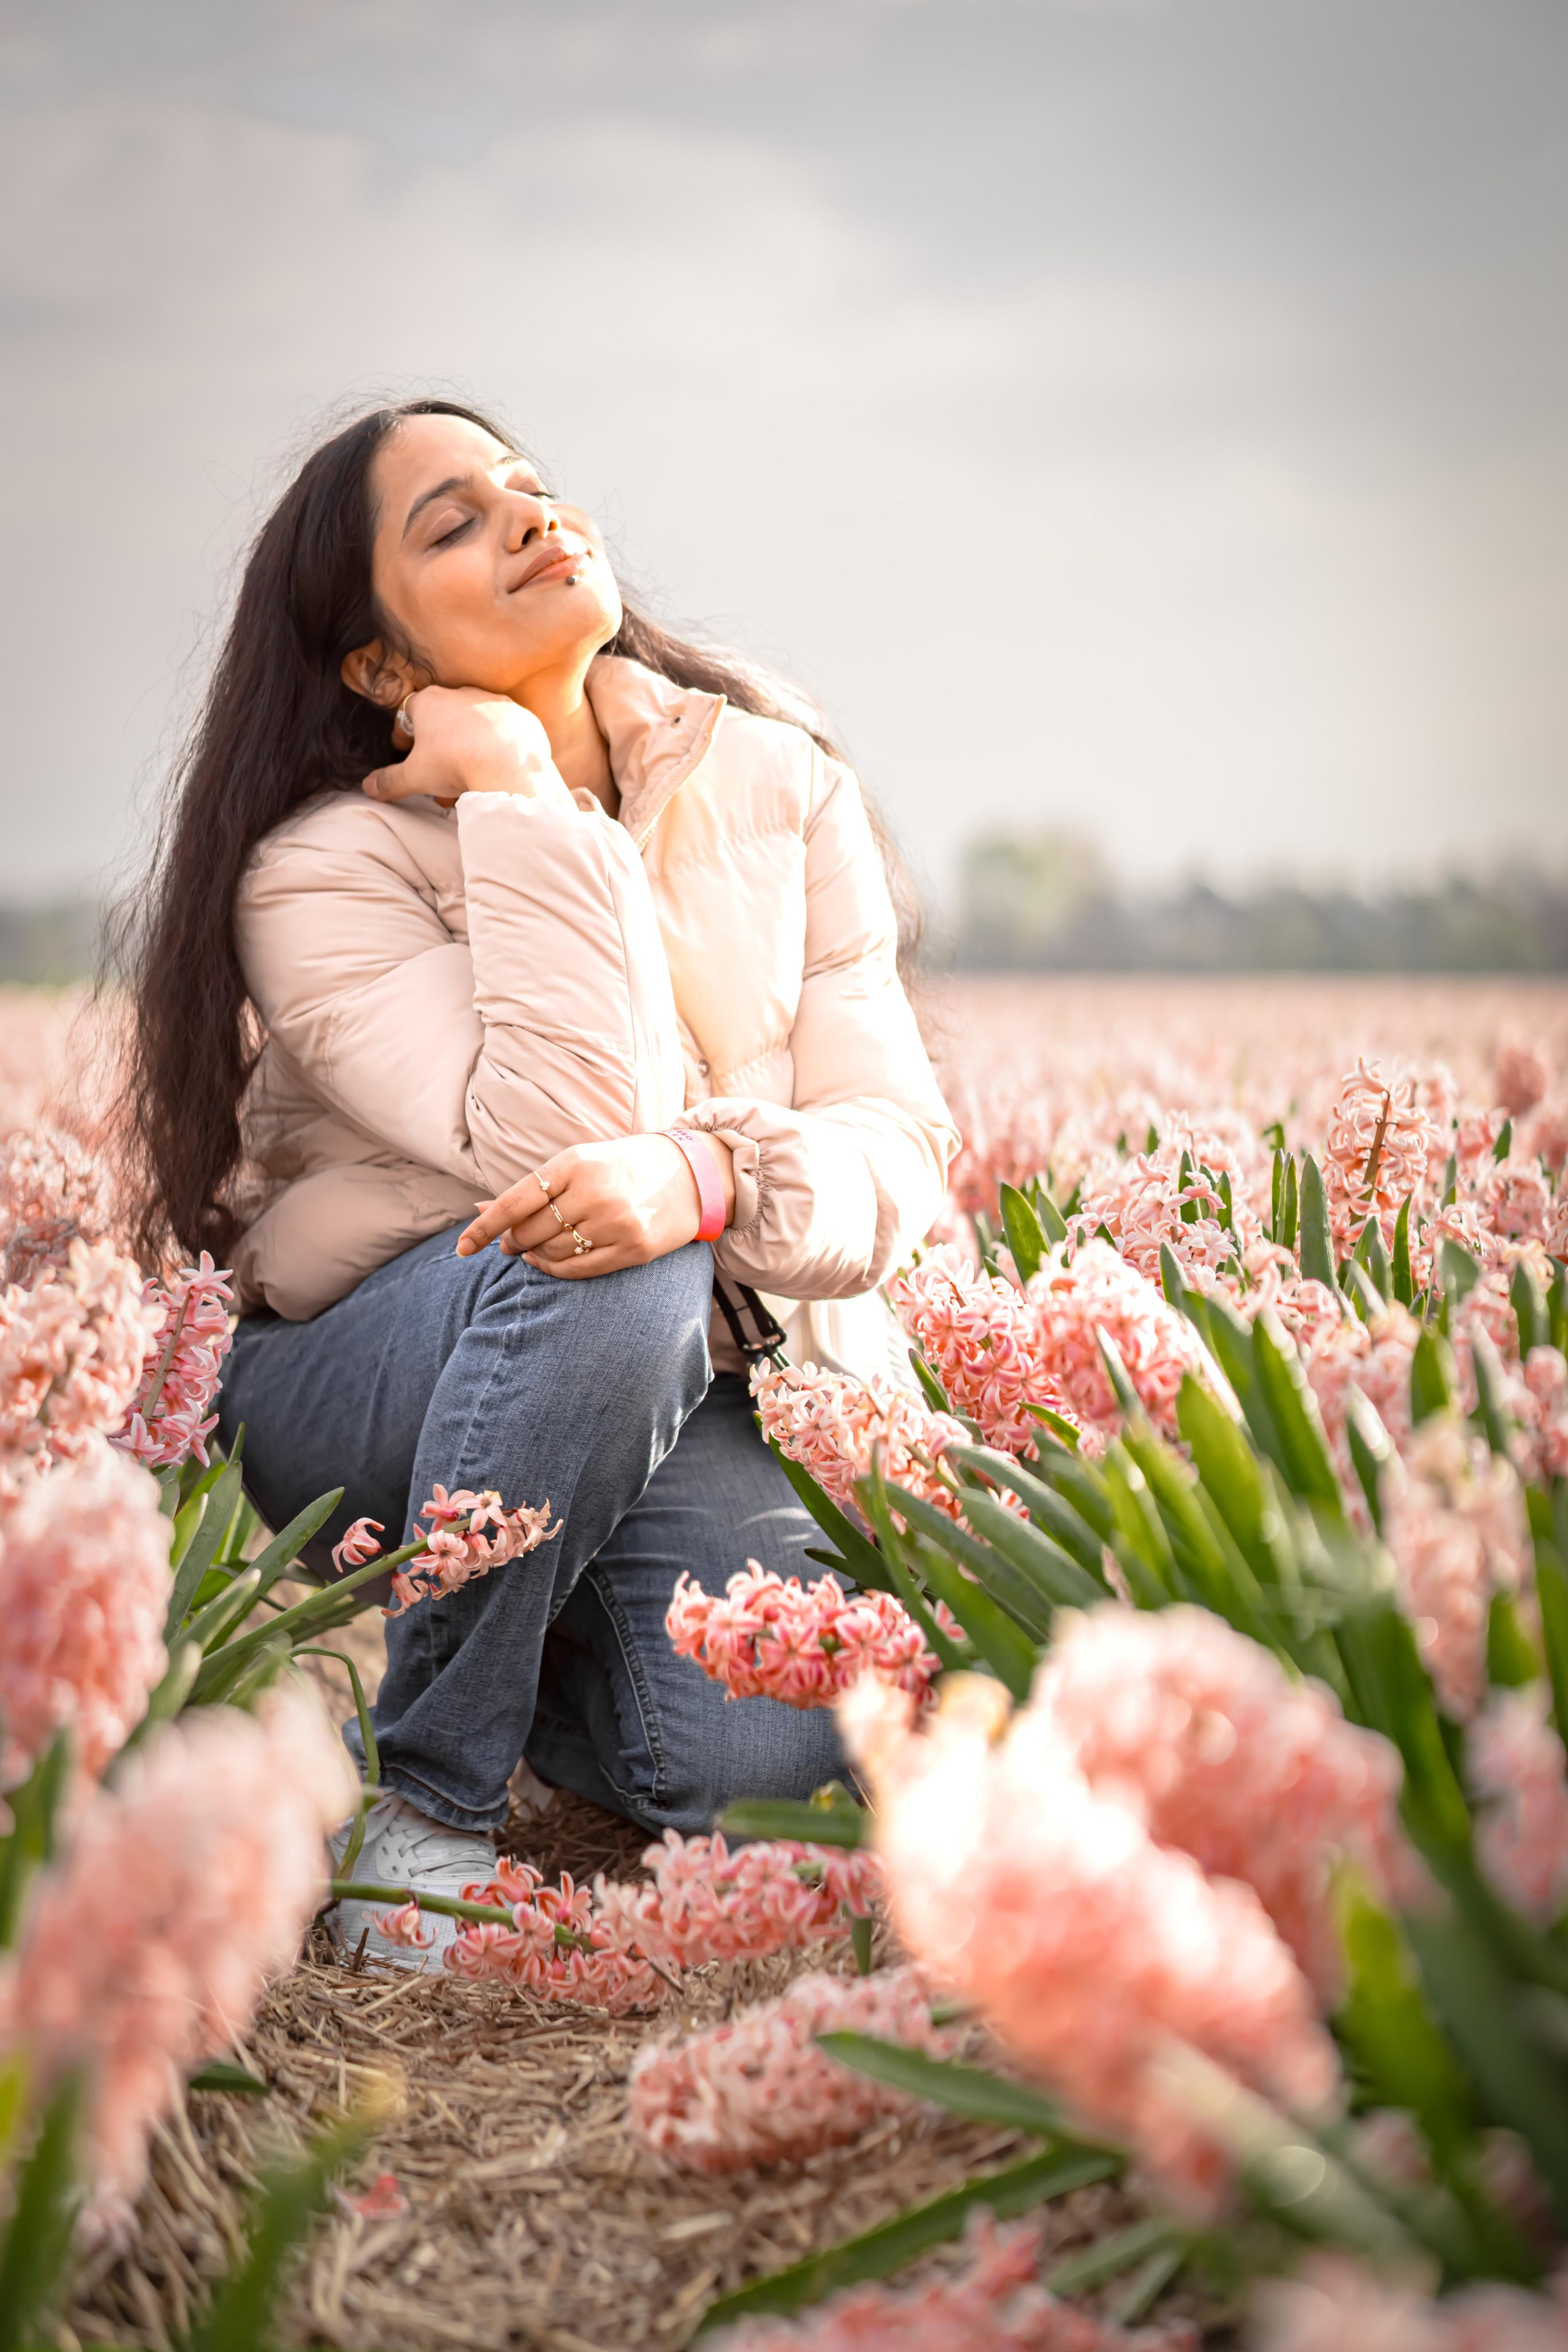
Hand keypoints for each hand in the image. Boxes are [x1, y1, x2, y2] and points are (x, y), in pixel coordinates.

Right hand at [363, 686, 573, 810]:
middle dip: (439, 744)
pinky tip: (497, 766)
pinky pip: (505, 730)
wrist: (508, 765)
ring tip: (469, 775)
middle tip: (439, 771)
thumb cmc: (455, 764)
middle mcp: (462, 694)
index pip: (408, 712)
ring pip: (475, 724)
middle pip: (443, 718)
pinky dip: (499, 746)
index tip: (405, 750)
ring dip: (469, 745)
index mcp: (430, 701)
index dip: (405, 733)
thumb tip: (369, 787)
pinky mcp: (520, 715)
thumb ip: (389, 781)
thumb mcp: (414, 777)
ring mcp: (494, 701)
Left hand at [456, 1134, 735, 1279]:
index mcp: (575, 1163)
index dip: (483, 1228)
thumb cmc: (623, 1167)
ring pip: (552, 1252)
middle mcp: (594, 1192)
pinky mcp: (634, 1248)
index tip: (462, 1248)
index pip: (514, 1203)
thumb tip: (479, 1209)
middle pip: (529, 1232)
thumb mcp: (579, 1163)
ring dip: (535, 1256)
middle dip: (512, 1242)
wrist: (691, 1173)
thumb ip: (532, 1188)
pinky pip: (579, 1269)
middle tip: (511, 1244)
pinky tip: (549, 1263)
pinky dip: (556, 1269)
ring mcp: (616, 1222)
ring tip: (535, 1249)